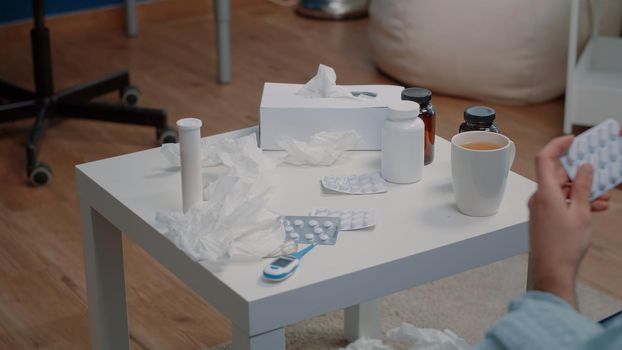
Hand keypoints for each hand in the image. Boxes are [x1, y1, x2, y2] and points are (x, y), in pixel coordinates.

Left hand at [526, 135, 609, 307]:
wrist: (551, 271)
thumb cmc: (563, 245)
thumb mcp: (581, 212)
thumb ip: (582, 187)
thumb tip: (585, 167)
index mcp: (544, 192)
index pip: (545, 158)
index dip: (557, 145)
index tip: (572, 138)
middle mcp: (538, 197)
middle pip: (557, 175)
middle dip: (579, 172)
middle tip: (599, 170)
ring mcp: (540, 208)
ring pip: (562, 190)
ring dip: (582, 190)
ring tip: (604, 196)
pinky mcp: (543, 217)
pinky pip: (560, 202)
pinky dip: (575, 201)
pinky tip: (595, 207)